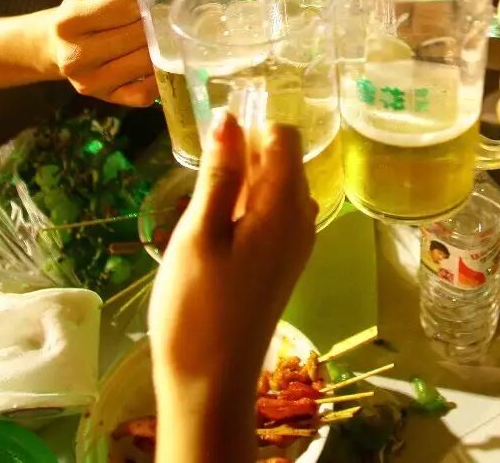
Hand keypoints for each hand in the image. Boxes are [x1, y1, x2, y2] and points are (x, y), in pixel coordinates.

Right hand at [44, 0, 157, 105]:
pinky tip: (161, 60)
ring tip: (167, 34)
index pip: (123, 7)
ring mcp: (91, 82)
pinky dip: (160, 76)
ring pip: (144, 63)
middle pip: (137, 36)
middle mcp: (75, 56)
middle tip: (169, 14)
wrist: (59, 47)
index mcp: (68, 22)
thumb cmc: (84, 8)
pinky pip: (145, 91)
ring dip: (163, 47)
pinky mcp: (108, 99)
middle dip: (158, 22)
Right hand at [149, 111, 315, 409]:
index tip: (209, 147)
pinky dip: (245, 208)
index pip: (283, 136)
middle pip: (281, 159)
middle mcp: (302, 218)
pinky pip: (271, 214)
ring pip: (273, 187)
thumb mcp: (199, 232)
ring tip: (202, 211)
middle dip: (242, 155)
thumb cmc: (198, 306)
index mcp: (286, 204)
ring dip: (239, 184)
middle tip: (200, 186)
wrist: (211, 381)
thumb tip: (229, 117)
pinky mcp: (283, 262)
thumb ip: (218, 172)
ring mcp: (296, 242)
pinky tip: (214, 231)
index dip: (247, 129)